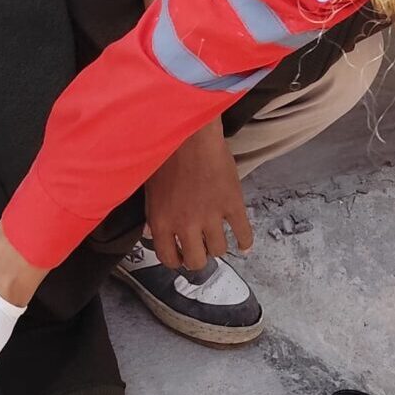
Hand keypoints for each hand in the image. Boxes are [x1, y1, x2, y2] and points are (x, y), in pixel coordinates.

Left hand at [143, 124, 250, 269]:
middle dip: (198, 258)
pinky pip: (243, 233)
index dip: (175, 260)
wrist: (191, 133)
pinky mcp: (232, 204)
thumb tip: (150, 232)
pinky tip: (244, 244)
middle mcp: (186, 224)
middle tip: (200, 249)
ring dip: (218, 247)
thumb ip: (151, 214)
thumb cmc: (166, 154)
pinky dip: (245, 242)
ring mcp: (211, 216)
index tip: (179, 255)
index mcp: (161, 221)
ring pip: (219, 250)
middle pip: (196, 261)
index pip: (167, 258)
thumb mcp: (149, 186)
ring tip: (217, 239)